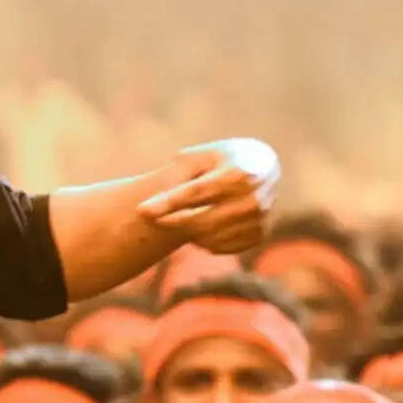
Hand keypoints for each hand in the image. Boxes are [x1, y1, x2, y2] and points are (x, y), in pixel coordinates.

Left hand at [137, 138, 279, 252]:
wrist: (261, 167)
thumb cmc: (221, 159)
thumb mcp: (201, 155)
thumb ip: (179, 172)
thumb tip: (155, 204)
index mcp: (240, 172)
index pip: (196, 193)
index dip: (167, 203)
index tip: (140, 211)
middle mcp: (255, 199)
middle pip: (202, 221)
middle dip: (171, 221)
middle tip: (149, 216)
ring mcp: (260, 220)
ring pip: (209, 237)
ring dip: (186, 230)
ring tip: (177, 215)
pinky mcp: (260, 235)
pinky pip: (220, 247)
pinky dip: (202, 240)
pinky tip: (198, 225)